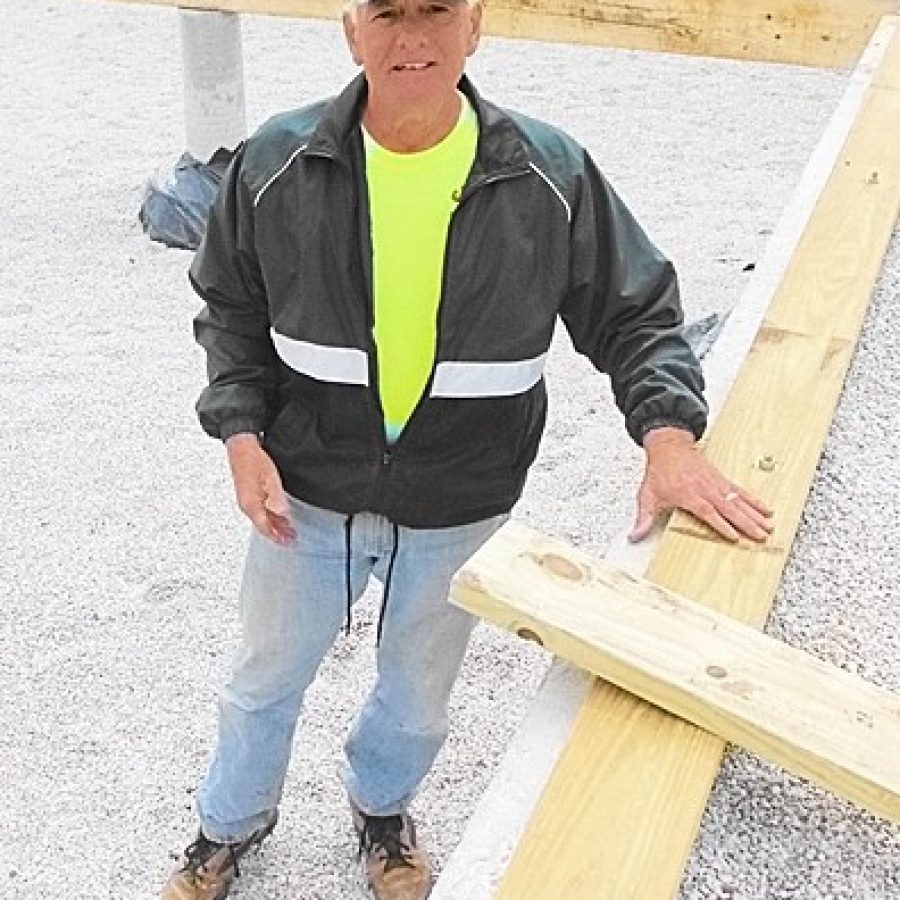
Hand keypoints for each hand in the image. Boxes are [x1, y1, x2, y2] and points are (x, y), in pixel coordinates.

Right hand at [225, 433, 295, 545]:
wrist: (241, 447)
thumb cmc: (254, 460)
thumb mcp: (270, 479)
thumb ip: (277, 498)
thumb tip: (284, 515)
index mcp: (251, 504)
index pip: (265, 528)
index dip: (277, 537)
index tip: (288, 542)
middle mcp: (246, 506)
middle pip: (263, 526)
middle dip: (278, 534)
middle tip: (291, 539)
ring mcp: (246, 501)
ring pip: (262, 519)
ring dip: (275, 526)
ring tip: (288, 530)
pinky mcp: (248, 495)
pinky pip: (260, 512)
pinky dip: (270, 517)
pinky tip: (279, 516)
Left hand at [628, 427, 772, 542]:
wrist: (669, 446)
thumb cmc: (660, 472)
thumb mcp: (647, 495)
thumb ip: (643, 518)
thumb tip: (634, 536)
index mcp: (689, 495)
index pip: (708, 512)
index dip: (721, 525)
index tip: (733, 536)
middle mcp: (706, 489)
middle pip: (729, 508)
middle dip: (746, 523)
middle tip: (760, 535)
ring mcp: (716, 484)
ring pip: (739, 501)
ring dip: (755, 513)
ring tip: (769, 525)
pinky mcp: (722, 480)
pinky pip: (741, 491)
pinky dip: (754, 500)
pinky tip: (766, 509)